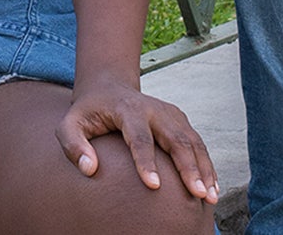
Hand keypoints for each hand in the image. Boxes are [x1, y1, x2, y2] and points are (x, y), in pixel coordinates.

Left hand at [55, 74, 217, 202]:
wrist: (108, 87)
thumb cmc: (89, 112)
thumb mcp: (70, 123)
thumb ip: (73, 144)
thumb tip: (89, 168)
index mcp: (127, 109)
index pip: (139, 137)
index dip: (145, 161)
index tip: (153, 186)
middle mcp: (153, 108)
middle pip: (174, 138)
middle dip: (188, 166)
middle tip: (198, 193)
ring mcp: (169, 113)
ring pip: (191, 140)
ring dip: (204, 167)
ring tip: (210, 195)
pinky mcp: (179, 119)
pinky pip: (196, 142)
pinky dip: (207, 164)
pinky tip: (212, 186)